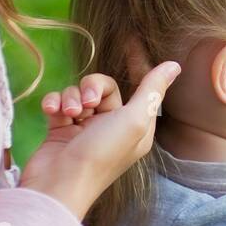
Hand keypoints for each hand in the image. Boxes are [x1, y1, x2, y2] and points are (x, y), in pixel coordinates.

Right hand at [19, 64, 180, 220]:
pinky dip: (54, 103)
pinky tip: (51, 112)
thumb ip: (152, 90)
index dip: (136, 63)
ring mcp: (85, 129)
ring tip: (68, 114)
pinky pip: (59, 103)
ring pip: (79, 93)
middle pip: (103, 87)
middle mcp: (113, 126)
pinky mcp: (61, 130)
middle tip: (86, 104)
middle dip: (92, 88)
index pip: (140, 85)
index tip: (130, 40)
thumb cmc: (100, 155)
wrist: (56, 186)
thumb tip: (174, 65)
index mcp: (137, 125)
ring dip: (71, 97)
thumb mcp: (133, 120)